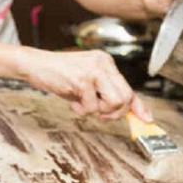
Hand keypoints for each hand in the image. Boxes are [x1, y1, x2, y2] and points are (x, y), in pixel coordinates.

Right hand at [17, 47, 152, 121]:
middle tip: (100, 114)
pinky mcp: (82, 80)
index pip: (129, 87)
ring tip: (83, 104)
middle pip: (126, 97)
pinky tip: (72, 100)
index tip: (146, 119)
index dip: (138, 106)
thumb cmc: (59, 74)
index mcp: (107, 63)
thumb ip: (104, 93)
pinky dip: (81, 110)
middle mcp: (104, 64)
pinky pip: (92, 106)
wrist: (35, 64)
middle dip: (115, 113)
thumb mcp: (86, 82)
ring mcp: (94, 71)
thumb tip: (124, 112)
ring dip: (99, 111)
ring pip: (114, 103)